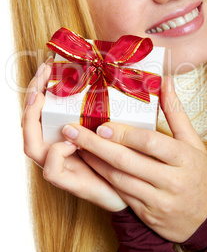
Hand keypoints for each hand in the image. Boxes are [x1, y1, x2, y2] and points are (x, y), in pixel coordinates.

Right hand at [22, 59, 125, 211]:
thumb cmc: (122, 154)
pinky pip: (51, 169)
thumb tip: (113, 73)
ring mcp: (59, 164)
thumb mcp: (114, 124)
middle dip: (32, 94)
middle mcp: (55, 146)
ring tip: (41, 96)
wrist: (131, 188)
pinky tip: (71, 141)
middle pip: (29, 122)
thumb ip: (107, 106)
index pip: (41, 109)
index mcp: (63, 133)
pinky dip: (57, 153)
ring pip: (31, 144)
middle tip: (44, 71)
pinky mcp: (68, 182)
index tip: (50, 63)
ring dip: (32, 117)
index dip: (40, 86)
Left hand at [62, 77, 206, 242]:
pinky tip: (91, 166)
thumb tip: (164, 80)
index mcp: (184, 158)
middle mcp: (171, 181)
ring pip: (120, 180)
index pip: (150, 143)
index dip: (124, 134)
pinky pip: (121, 196)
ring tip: (76, 146)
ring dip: (95, 163)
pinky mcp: (148, 215)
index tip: (101, 125)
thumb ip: (175, 112)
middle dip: (97, 146)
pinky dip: (104, 179)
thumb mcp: (193, 142)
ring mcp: (158, 201)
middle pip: (128, 162)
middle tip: (73, 132)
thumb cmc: (200, 173)